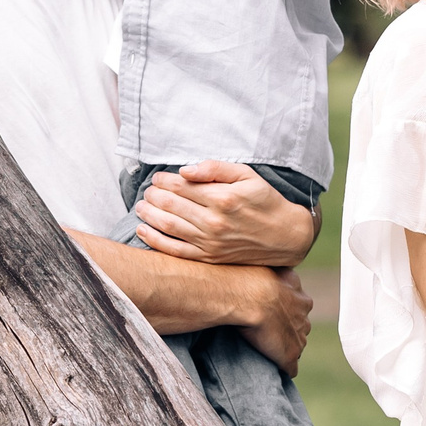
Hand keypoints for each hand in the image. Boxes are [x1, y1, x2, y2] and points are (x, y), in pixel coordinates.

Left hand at [134, 161, 317, 265]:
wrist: (285, 236)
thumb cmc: (266, 201)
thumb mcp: (248, 175)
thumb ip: (215, 168)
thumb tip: (184, 170)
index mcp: (222, 198)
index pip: (181, 186)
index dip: (163, 180)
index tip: (157, 178)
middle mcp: (213, 221)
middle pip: (170, 205)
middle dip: (153, 195)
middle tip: (147, 191)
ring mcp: (209, 242)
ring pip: (167, 226)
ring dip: (148, 214)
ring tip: (141, 206)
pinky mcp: (208, 258)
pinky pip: (174, 250)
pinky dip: (154, 239)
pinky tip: (142, 230)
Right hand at [238, 266, 312, 376]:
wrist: (249, 295)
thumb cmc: (252, 277)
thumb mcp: (269, 267)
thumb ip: (275, 272)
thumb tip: (273, 265)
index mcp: (301, 297)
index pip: (299, 307)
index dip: (286, 311)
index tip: (272, 312)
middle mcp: (304, 317)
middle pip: (300, 326)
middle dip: (289, 329)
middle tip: (268, 330)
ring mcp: (299, 337)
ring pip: (297, 344)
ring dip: (286, 347)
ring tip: (267, 348)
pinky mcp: (290, 356)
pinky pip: (291, 367)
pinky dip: (284, 367)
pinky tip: (276, 368)